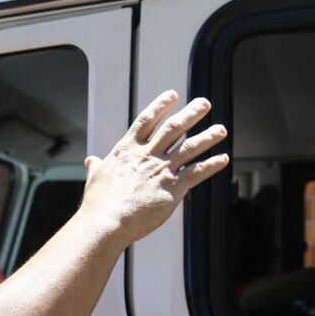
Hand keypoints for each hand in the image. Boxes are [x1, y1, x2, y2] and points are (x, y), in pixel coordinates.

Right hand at [80, 90, 228, 244]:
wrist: (108, 220)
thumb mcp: (95, 178)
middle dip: (191, 114)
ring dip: (207, 137)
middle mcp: (147, 155)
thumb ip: (97, 167)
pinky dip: (211, 164)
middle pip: (173, 128)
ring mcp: (162, 170)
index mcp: (127, 150)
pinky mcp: (173, 188)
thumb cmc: (98, 202)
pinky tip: (223, 158)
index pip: (147, 121)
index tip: (173, 95)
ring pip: (190, 147)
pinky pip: (197, 172)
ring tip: (220, 129)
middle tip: (204, 103)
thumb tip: (92, 161)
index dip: (160, 106)